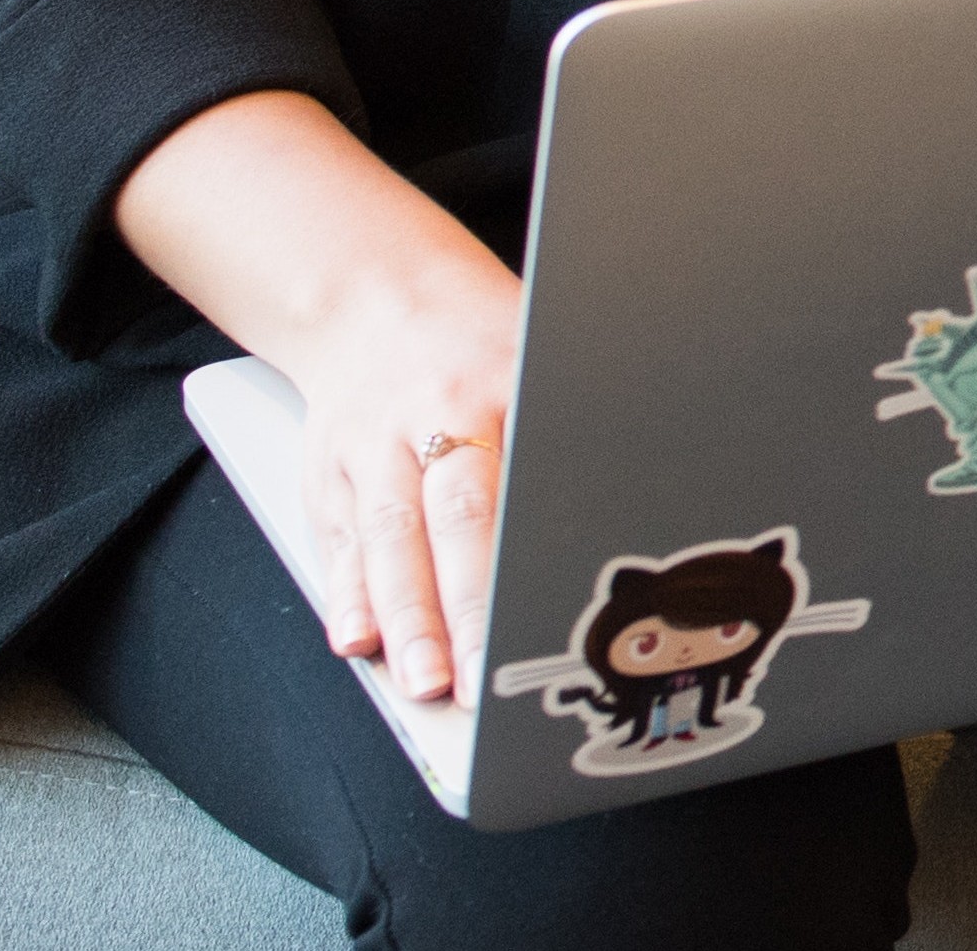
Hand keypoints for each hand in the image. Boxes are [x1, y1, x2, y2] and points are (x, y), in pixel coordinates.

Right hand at [113, 91, 527, 700]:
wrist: (374, 294)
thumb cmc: (482, 340)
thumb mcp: (542, 357)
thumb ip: (573, 430)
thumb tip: (648, 499)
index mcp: (503, 384)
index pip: (522, 479)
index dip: (531, 553)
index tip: (548, 613)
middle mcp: (432, 416)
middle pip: (451, 520)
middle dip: (463, 607)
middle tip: (476, 678)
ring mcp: (372, 446)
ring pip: (388, 539)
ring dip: (403, 618)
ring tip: (421, 682)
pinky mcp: (328, 472)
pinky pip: (340, 541)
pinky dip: (346, 595)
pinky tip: (356, 641)